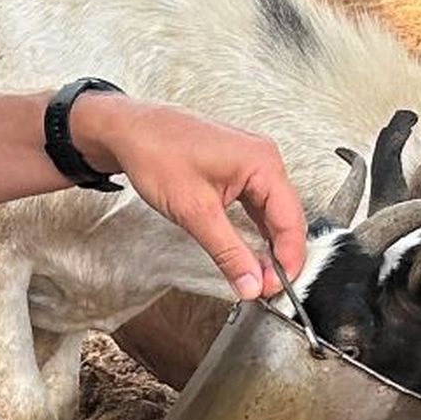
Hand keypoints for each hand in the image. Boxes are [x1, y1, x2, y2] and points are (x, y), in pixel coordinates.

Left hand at [72, 92, 311, 301]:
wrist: (130, 131)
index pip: (290, 220)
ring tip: (259, 275)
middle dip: (279, 256)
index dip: (288, 260)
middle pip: (286, 217)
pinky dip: (256, 230)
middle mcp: (263, 158)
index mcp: (262, 162)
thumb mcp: (195, 213)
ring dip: (268, 245)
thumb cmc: (157, 153)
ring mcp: (252, 162)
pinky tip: (250, 250)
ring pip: (272, 213)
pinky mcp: (238, 168)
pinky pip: (257, 204)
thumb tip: (250, 282)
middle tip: (265, 288)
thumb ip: (228, 252)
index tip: (276, 288)